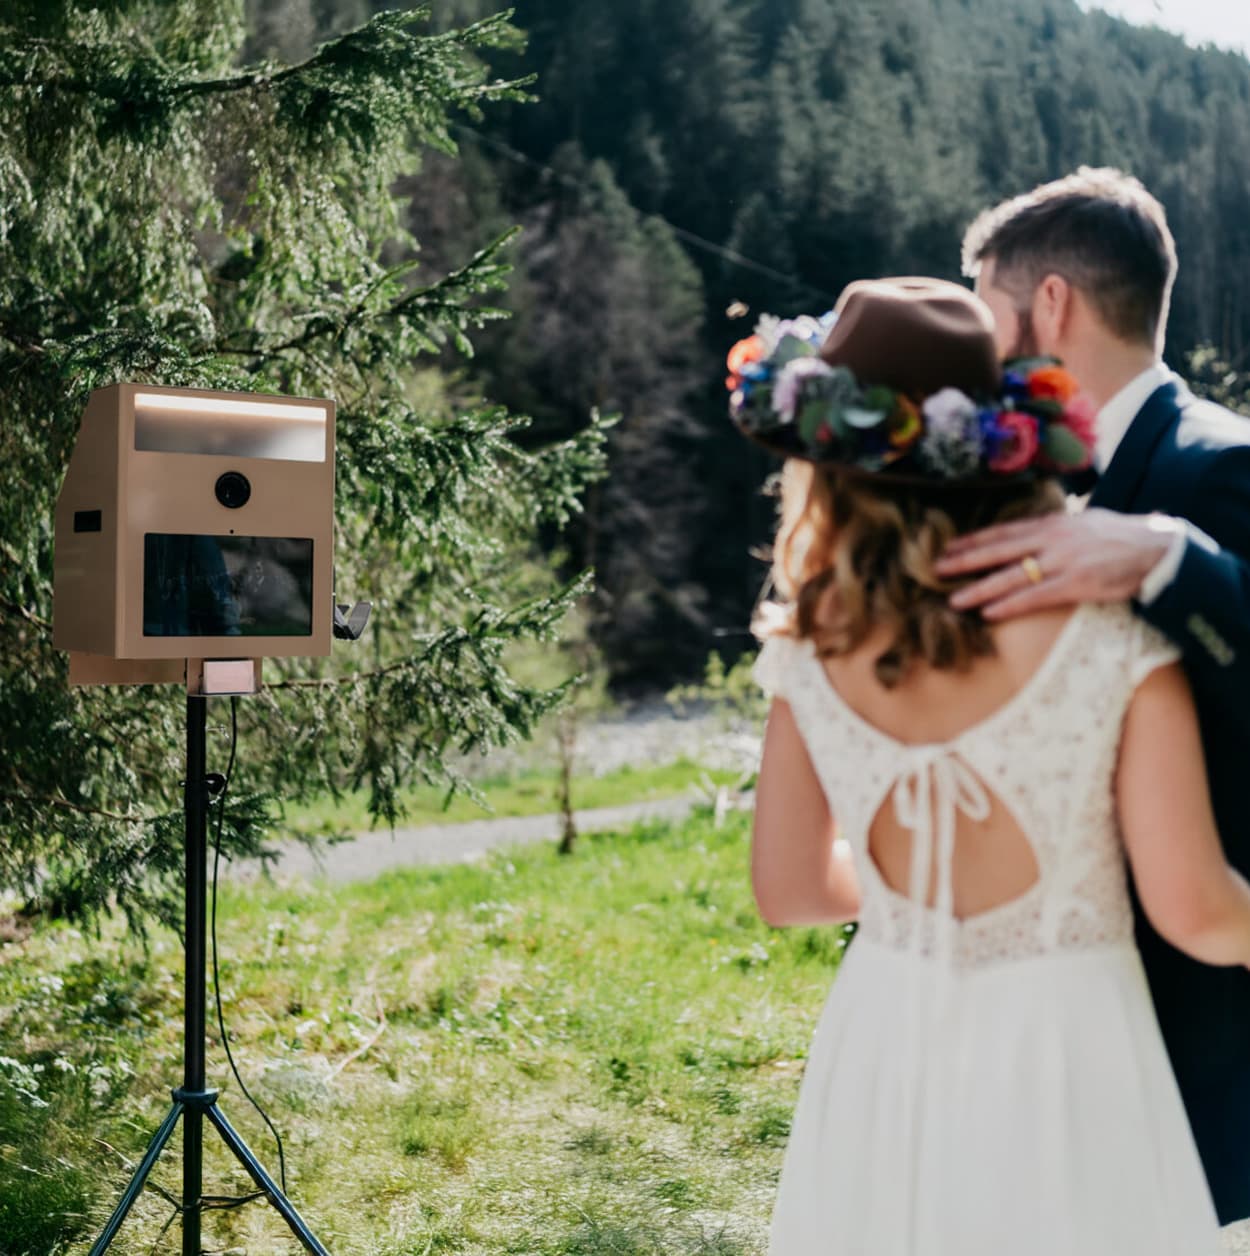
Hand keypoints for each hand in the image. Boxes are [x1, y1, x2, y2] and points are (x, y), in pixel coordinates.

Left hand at [935, 509, 1176, 619]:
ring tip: (954, 599)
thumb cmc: (1120, 537)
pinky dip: (1010, 605)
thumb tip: (1029, 536)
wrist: (1157, 548)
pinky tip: (989, 613)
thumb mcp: (1081, 524)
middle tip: (936, 569)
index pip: (1003, 532)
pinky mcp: (1076, 584)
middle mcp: (1052, 540)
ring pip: (1011, 576)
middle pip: (998, 551)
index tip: (947, 547)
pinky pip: (1035, 597)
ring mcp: (1063, 561)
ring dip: (979, 589)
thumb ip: (1053, 531)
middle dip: (965, 561)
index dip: (973, 540)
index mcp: (1051, 524)